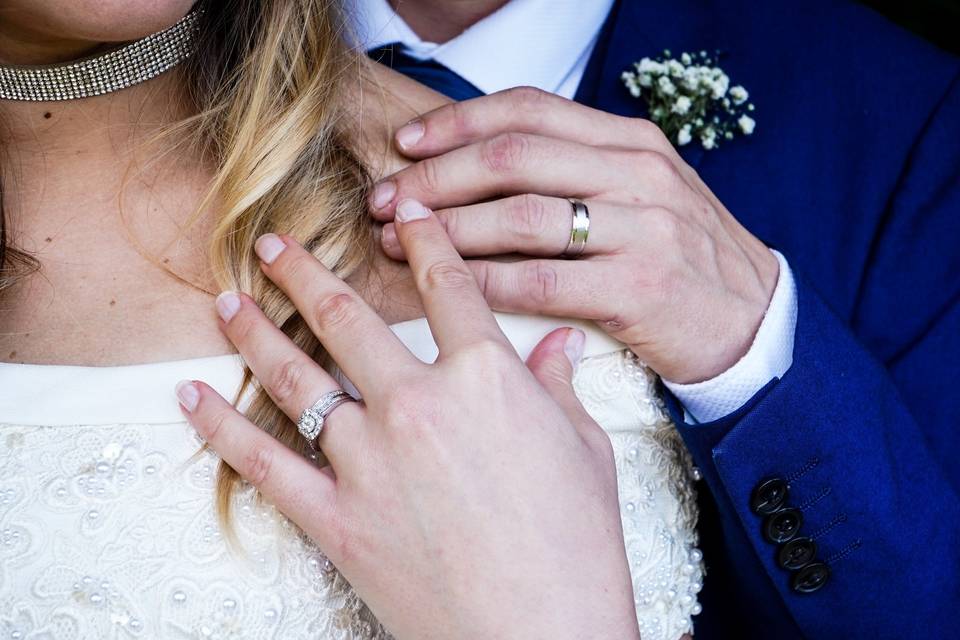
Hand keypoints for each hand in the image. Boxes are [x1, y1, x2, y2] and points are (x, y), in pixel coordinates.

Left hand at [176, 202, 639, 639]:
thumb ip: (559, 387)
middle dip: (306, 271)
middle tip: (276, 242)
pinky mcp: (337, 517)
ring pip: (296, 377)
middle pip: (349, 317)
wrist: (544, 636)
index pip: (447, 287)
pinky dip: (221, 428)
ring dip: (256, 332)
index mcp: (486, 378)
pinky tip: (191, 397)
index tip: (402, 212)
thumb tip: (559, 343)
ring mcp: (369, 459)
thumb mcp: (586, 452)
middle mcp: (418, 404)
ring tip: (229, 299)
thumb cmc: (578, 546)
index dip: (424, 240)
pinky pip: (264, 464)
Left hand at [370, 87, 779, 382]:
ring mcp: (641, 229)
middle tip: (386, 200)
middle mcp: (636, 174)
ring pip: (519, 217)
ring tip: (399, 244)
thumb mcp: (641, 192)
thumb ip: (575, 171)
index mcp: (630, 142)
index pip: (527, 111)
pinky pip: (541, 281)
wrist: (753, 321)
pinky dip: (485, 282)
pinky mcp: (639, 287)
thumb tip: (478, 165)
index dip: (457, 123)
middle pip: (510, 159)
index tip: (407, 145)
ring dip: (448, 231)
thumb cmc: (681, 257)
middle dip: (435, 179)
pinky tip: (448, 289)